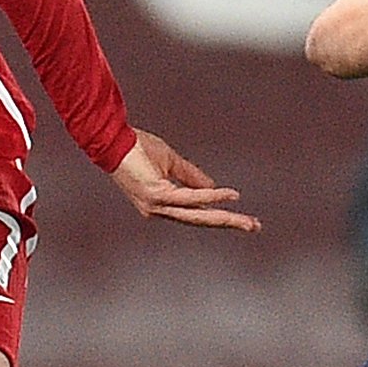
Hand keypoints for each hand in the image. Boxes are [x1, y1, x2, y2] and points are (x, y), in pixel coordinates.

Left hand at [112, 128, 260, 231]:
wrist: (113, 139)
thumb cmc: (136, 149)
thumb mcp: (170, 163)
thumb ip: (192, 176)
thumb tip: (214, 188)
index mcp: (162, 203)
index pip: (196, 214)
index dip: (220, 216)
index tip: (244, 220)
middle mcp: (159, 210)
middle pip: (200, 220)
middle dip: (229, 223)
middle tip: (254, 227)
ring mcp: (157, 205)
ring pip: (198, 214)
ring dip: (226, 217)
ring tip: (248, 221)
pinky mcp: (156, 194)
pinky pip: (191, 197)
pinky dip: (211, 196)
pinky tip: (229, 195)